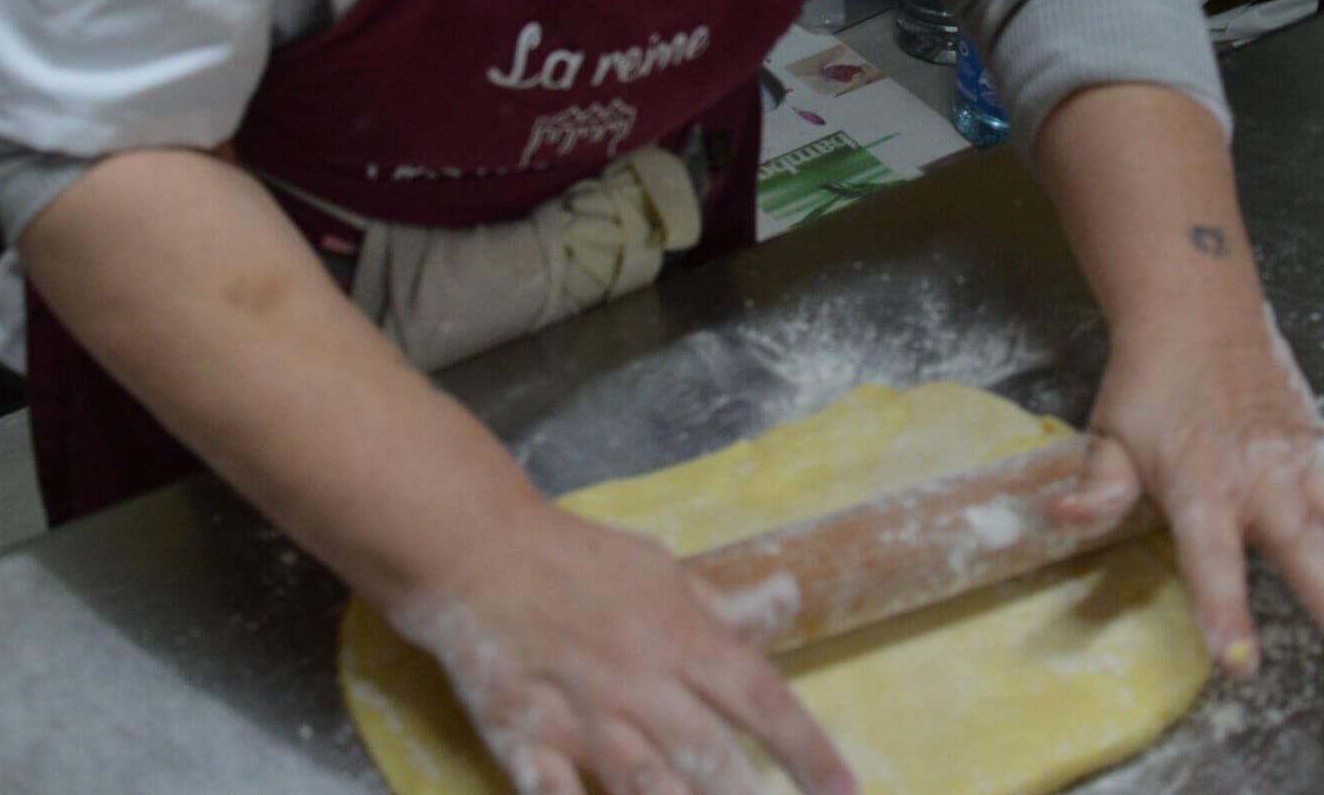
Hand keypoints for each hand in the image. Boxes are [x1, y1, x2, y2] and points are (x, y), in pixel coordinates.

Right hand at [388, 498, 856, 794]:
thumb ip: (722, 606)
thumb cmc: (579, 561)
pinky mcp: (523, 741)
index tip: (846, 789)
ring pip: (646, 787)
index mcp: (679, 635)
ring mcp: (580, 717)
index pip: (759, 697)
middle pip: (709, 755)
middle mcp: (638, 681)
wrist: (477, 553)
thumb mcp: (659, 570)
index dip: (808, 749)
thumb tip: (789, 598)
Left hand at [1050, 313, 1323, 676]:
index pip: (1209, 555)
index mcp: (1198, 482)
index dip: (1222, 606)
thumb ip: (1098, 487)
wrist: (1194, 312)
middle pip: (1300, 545)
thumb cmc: (1148, 382)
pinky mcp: (1321, 446)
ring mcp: (1296, 460)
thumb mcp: (1111, 433)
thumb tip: (1061, 519)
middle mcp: (1256, 476)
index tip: (1238, 657)